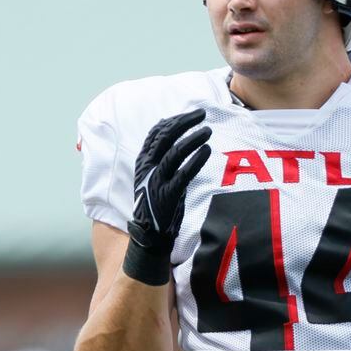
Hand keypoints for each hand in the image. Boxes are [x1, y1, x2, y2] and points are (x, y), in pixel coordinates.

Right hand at [122, 108, 212, 284]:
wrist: (149, 236)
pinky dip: (196, 160)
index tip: (191, 115)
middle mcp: (147, 168)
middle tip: (202, 114)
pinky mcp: (168, 194)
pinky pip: (183, 173)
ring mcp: (157, 181)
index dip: (174, 120)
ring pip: (174, 152)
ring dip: (192, 138)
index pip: (156, 133)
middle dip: (184, 122)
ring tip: (208, 130)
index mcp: (142, 162)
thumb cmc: (156, 203)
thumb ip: (160, 156)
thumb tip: (172, 130)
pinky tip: (207, 150)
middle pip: (164, 137)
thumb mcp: (153, 176)